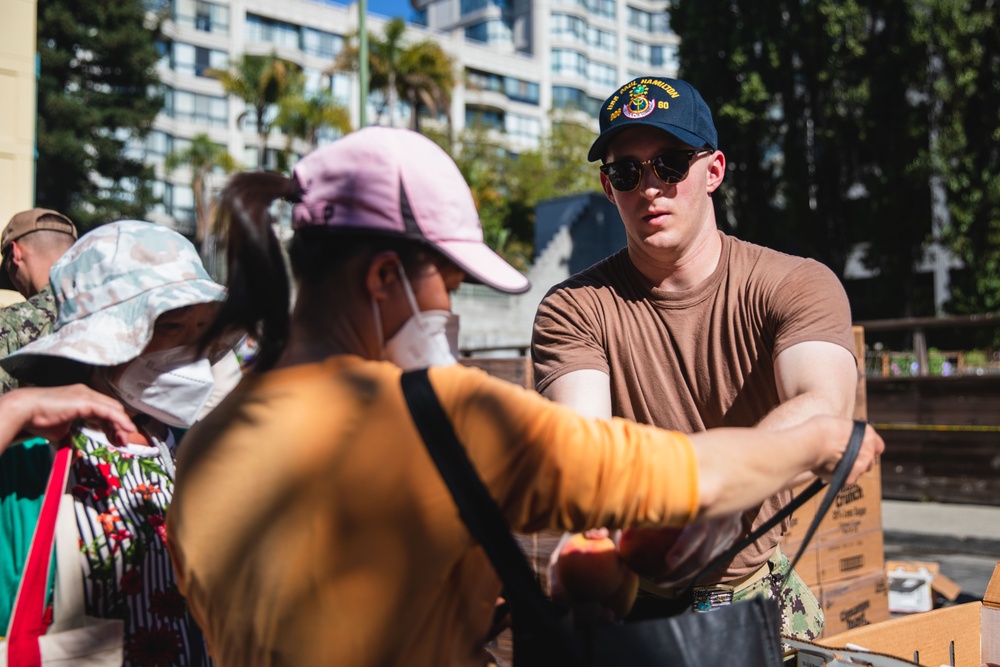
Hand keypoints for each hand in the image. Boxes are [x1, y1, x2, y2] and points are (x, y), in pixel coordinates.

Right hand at [0, 384, 137, 451]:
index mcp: (83, 399)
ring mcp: (87, 395)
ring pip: (113, 410)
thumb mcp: (61, 434)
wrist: (25, 410)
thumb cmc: (39, 420)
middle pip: (112, 409)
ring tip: (124, 440)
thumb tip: (75, 457)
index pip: (105, 411)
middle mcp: (87, 394)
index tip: (117, 440)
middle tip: (123, 443)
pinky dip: (121, 421)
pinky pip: (109, 411)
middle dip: (120, 427)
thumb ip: (71, 442)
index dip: (113, 426)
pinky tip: (127, 429)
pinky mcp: (86, 401)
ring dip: (122, 426)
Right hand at [810, 418, 883, 485]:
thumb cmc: (821, 429)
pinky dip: (840, 477)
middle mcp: (868, 451)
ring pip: (858, 471)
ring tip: (833, 463)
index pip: (878, 446)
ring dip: (850, 469)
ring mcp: (860, 466)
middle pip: (869, 461)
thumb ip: (849, 433)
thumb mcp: (841, 424)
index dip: (868, 448)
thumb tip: (846, 436)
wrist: (811, 442)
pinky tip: (829, 469)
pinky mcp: (850, 478)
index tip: (860, 448)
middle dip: (859, 460)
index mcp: (868, 435)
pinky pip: (847, 480)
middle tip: (843, 456)